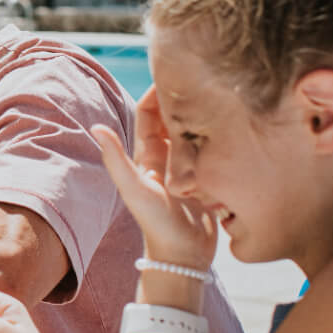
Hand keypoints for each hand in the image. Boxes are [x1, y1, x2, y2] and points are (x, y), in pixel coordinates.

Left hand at [92, 90, 217, 267]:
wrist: (183, 258)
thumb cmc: (156, 224)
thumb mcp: (136, 190)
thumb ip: (117, 160)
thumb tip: (95, 127)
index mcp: (148, 156)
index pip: (151, 116)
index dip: (158, 95)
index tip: (173, 75)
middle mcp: (168, 159)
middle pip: (176, 120)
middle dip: (186, 101)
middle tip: (204, 80)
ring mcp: (190, 169)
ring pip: (197, 134)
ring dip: (206, 118)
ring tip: (224, 97)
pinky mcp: (208, 180)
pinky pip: (214, 153)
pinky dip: (221, 140)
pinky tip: (237, 127)